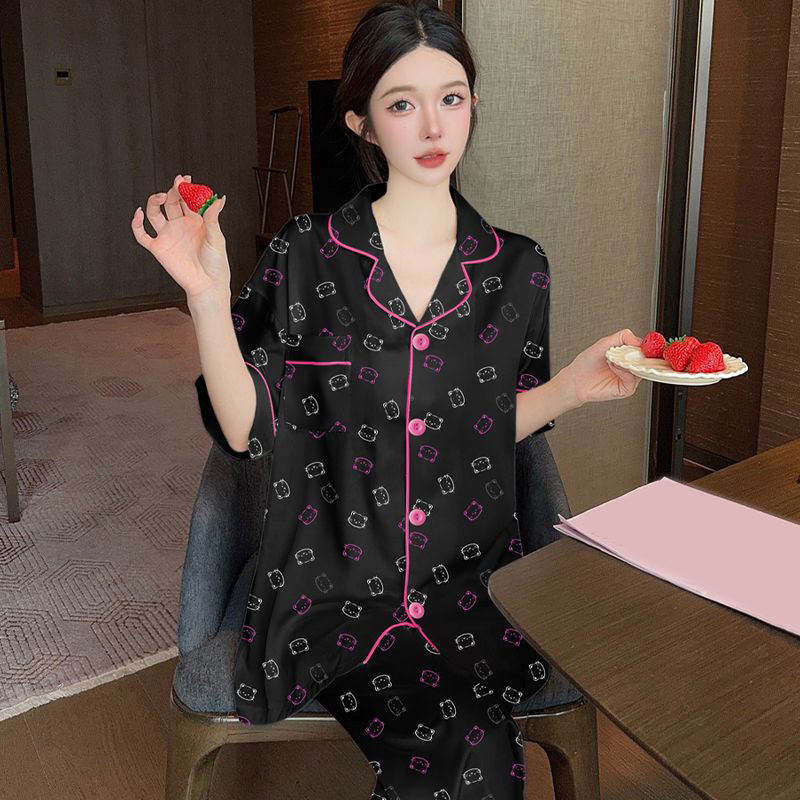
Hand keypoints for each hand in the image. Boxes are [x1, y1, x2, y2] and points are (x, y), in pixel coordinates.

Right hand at [130, 173, 229, 299]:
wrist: (208, 285)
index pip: (187, 200)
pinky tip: (138, 213)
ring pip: (154, 213)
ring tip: (163, 195)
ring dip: (155, 201)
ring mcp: (168, 236)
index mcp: (196, 222)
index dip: (185, 189)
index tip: (186, 179)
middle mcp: (180, 226)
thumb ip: (214, 218)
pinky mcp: (158, 248)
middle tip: (177, 184)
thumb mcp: (217, 238)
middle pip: (171, 202)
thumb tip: (219, 198)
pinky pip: (141, 234)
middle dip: (173, 191)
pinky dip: (136, 223)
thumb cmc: (216, 264)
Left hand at [563, 328, 643, 406]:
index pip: (645, 350)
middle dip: (642, 355)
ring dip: (630, 363)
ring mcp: (629, 378)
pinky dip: (624, 372)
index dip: (646, 346)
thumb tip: (639, 340)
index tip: (645, 344)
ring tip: (616, 358)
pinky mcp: (625, 389)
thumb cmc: (587, 363)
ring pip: (641, 371)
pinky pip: (631, 380)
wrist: (575, 379)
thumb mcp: (605, 343)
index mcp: (628, 355)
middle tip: (633, 351)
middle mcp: (630, 367)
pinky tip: (614, 366)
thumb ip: (623, 337)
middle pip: (647, 361)